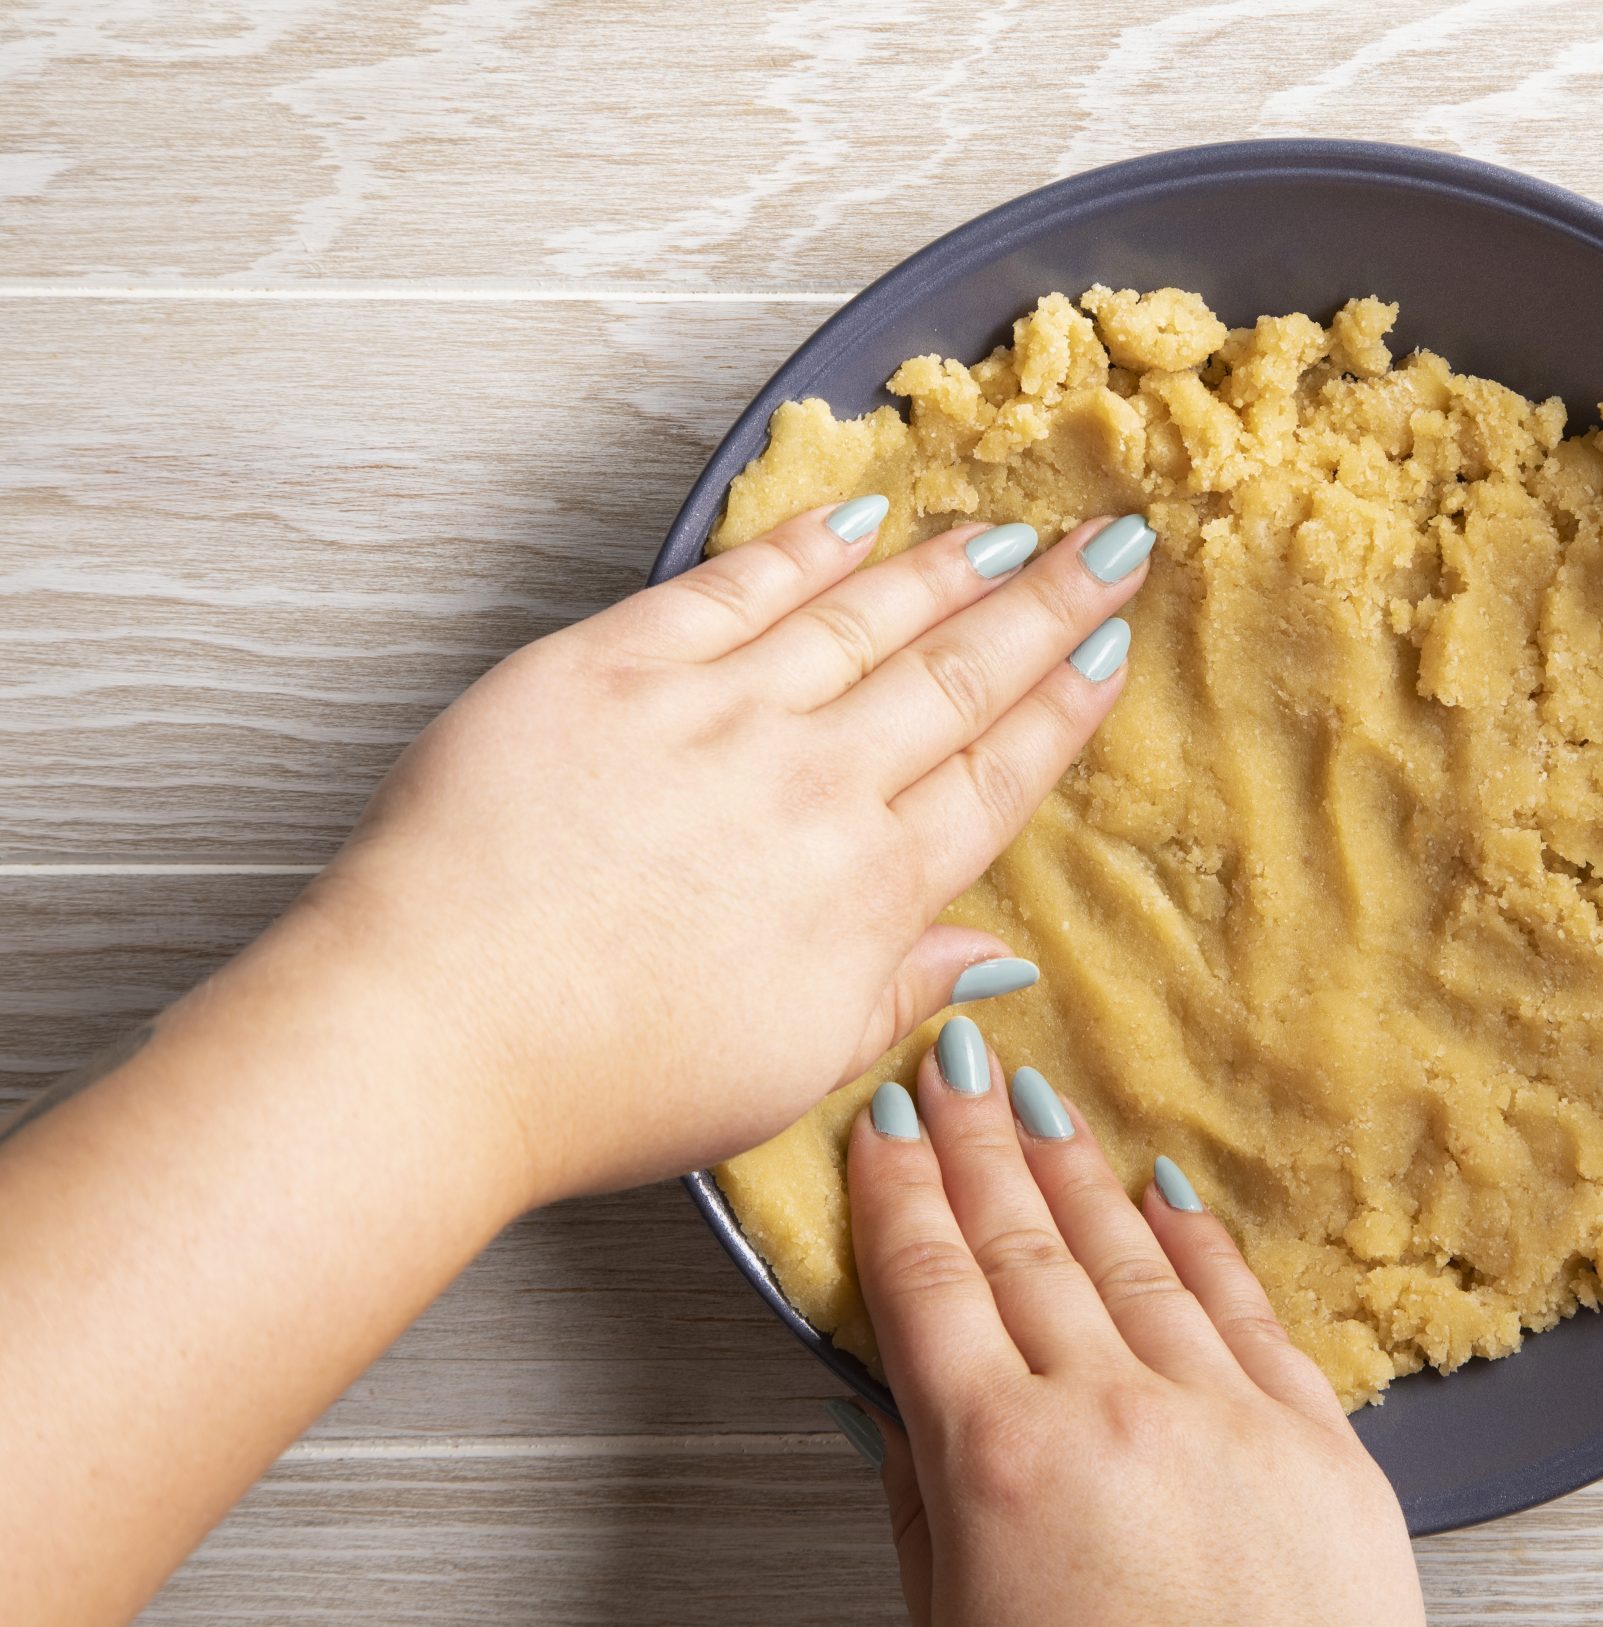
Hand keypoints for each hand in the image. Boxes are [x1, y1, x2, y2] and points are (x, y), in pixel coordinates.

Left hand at [300, 502, 1147, 1204]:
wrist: (437, 1033)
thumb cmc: (607, 1080)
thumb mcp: (790, 1070)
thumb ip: (899, 993)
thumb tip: (998, 961)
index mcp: (865, 893)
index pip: (994, 779)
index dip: (1062, 710)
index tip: (1114, 652)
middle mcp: (812, 787)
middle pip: (957, 679)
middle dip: (1047, 607)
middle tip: (1114, 546)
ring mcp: (715, 715)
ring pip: (863, 618)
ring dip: (948, 567)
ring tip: (1009, 528)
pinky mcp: (613, 667)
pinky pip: (734, 586)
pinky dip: (804, 549)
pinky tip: (858, 518)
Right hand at [845, 1024, 1429, 1626]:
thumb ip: (925, 1507)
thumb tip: (894, 1402)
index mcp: (997, 1465)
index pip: (930, 1285)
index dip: (901, 1190)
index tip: (885, 1121)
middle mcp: (1110, 1415)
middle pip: (1024, 1248)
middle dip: (979, 1148)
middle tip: (953, 1066)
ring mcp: (1225, 1418)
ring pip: (1134, 1260)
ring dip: (1078, 1174)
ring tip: (1043, 1106)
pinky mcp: (1320, 1442)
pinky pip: (1248, 1312)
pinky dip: (1200, 1244)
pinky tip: (1166, 1190)